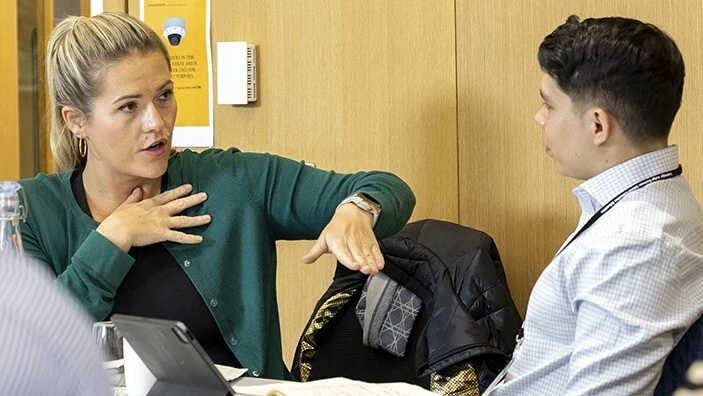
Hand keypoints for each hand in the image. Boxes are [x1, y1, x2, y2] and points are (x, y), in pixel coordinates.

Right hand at [96, 184, 210, 251]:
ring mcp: (162, 222)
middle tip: (205, 196)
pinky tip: (200, 239)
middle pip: (180, 204)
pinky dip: (190, 239)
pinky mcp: (162, 234)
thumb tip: (137, 190)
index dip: (180, 191)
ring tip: (209, 218)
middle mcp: (160, 212)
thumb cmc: (118, 218)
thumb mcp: (126, 204)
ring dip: (197, 219)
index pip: (169, 195)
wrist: (118, 229)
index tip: (189, 187)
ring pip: (184, 220)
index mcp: (151, 204)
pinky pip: (179, 237)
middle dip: (194, 199)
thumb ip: (134, 197)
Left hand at [301, 203, 383, 273]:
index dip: (348, 259)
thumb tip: (304, 260)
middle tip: (365, 270)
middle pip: (357, 253)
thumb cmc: (337, 228)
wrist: (353, 212)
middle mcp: (351, 241)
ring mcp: (362, 241)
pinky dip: (378, 257)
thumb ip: (315, 252)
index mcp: (338, 241)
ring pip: (367, 253)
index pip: (343, 252)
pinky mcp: (371, 241)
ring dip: (371, 262)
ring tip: (373, 270)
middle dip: (362, 262)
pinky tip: (380, 265)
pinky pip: (375, 250)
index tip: (354, 266)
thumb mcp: (323, 238)